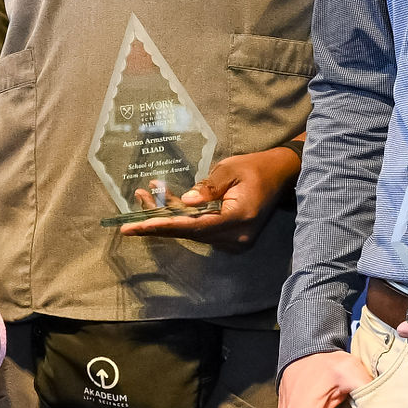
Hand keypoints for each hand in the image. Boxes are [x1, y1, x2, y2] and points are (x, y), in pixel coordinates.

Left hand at [116, 147, 299, 248]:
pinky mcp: (229, 237)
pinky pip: (200, 230)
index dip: (167, 226)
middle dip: (159, 223)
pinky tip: (163, 202)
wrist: (280, 175)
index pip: (196, 226)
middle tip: (127, 224)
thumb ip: (208, 187)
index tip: (141, 226)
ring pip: (192, 231)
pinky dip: (181, 218)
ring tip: (142, 197)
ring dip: (167, 218)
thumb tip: (185, 203)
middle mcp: (236, 236)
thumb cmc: (255, 167)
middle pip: (190, 233)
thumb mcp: (230, 169)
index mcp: (239, 217)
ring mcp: (234, 240)